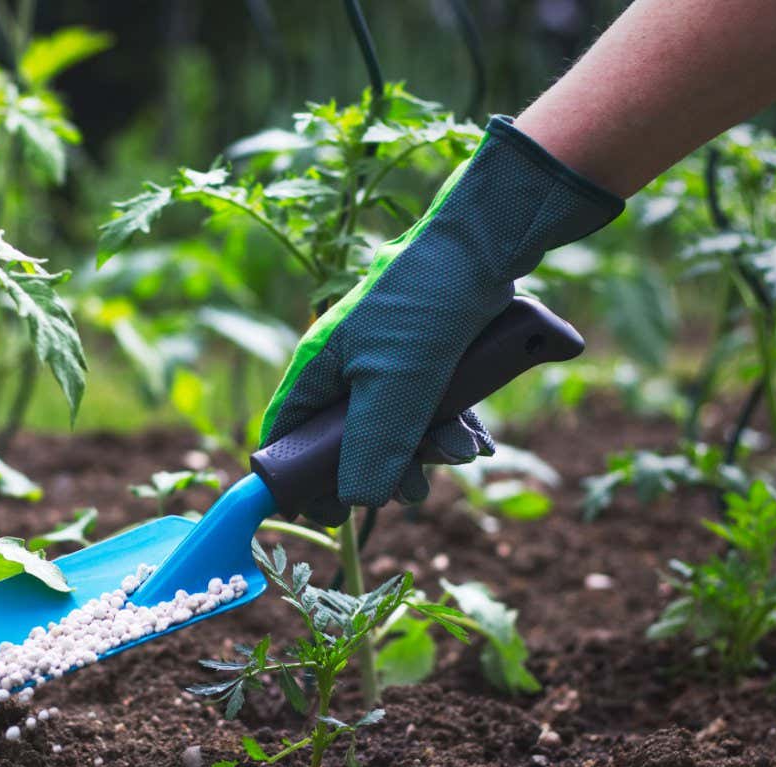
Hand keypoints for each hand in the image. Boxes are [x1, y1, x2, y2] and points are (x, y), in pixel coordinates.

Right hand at [262, 116, 622, 524]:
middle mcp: (347, 366)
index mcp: (319, 369)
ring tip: (462, 453)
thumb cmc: (425, 305)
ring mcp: (389, 361)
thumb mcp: (396, 385)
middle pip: (348, 441)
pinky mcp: (429, 356)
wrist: (487, 243)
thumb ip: (374, 446)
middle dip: (385, 468)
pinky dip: (453, 428)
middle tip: (415, 489)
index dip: (299, 478)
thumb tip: (358, 502)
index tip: (326, 513)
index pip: (288, 435)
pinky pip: (432, 407)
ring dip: (429, 449)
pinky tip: (478, 442)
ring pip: (397, 427)